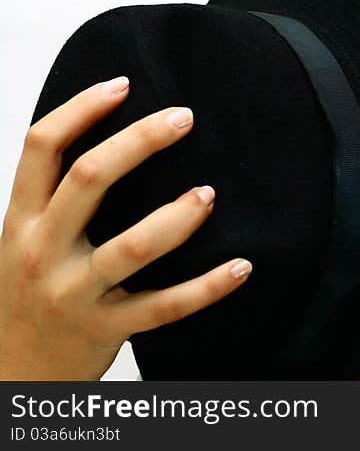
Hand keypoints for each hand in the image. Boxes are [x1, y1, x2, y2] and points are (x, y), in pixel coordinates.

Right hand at [0, 77, 250, 379]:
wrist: (13, 371)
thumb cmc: (29, 291)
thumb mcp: (23, 238)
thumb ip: (55, 198)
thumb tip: (117, 140)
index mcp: (21, 220)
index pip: (41, 148)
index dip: (80, 108)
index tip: (124, 83)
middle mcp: (42, 251)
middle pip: (89, 180)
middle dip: (139, 142)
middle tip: (185, 117)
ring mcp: (74, 293)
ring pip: (131, 247)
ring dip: (177, 217)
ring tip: (209, 194)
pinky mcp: (108, 329)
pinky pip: (166, 306)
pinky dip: (209, 286)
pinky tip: (242, 266)